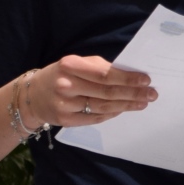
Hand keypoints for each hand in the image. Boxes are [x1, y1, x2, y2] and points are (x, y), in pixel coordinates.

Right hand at [23, 56, 155, 127]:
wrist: (31, 95)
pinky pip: (96, 118)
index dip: (128, 78)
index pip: (105, 74)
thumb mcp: (75, 64)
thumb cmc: (60, 75)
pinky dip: (112, 114)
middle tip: (151, 94)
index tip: (146, 80)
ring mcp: (65, 104)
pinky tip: (123, 110)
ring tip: (142, 102)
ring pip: (104, 107)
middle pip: (107, 92)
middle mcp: (66, 85)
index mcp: (70, 65)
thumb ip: (98, 67)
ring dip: (127, 105)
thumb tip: (129, 75)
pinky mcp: (66, 120)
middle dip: (133, 93)